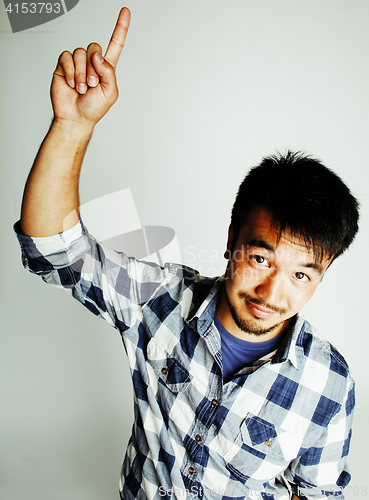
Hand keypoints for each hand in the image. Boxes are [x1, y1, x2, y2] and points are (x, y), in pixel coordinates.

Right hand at [51, 7, 130, 129]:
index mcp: (106, 67)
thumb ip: (109, 72)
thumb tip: (97, 55)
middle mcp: (92, 62)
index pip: (115, 43)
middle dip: (93, 68)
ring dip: (81, 73)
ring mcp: (77, 63)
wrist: (75, 118)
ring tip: (81, 88)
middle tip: (91, 85)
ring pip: (80, 53)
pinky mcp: (64, 65)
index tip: (126, 11)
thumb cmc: (94, 108)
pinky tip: (71, 83)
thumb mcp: (110, 93)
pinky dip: (71, 71)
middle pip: (94, 47)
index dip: (121, 28)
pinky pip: (67, 57)